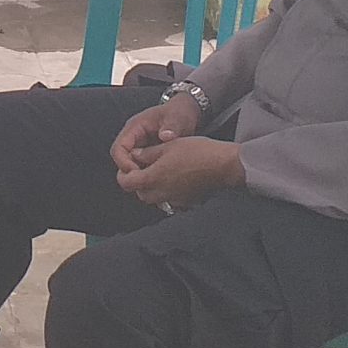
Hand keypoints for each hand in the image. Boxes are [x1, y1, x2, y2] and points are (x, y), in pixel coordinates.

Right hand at [110, 94, 203, 174]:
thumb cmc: (180, 112)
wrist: (187, 111)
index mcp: (134, 127)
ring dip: (140, 175)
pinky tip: (161, 179)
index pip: (118, 149)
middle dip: (131, 173)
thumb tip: (165, 136)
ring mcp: (140, 147)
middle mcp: (133, 138)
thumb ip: (172, 126)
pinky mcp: (148, 154)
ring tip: (155, 182)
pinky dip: (149, 175)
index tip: (138, 173)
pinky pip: (142, 167)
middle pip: (122, 161)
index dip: (124, 163)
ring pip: (131, 166)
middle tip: (146, 183)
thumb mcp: (177, 117)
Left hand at [115, 137, 243, 210]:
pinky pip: (169, 199)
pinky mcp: (185, 202)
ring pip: (153, 198)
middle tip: (143, 166)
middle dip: (137, 181)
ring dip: (151, 187)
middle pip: (139, 192)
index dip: (123, 173)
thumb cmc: (197, 152)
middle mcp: (160, 193)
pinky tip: (174, 178)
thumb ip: (147, 153)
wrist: (223, 165)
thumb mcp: (167, 146)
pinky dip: (166, 191)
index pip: (126, 183)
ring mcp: (173, 199)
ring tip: (159, 171)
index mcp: (153, 178)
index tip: (129, 164)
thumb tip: (134, 156)